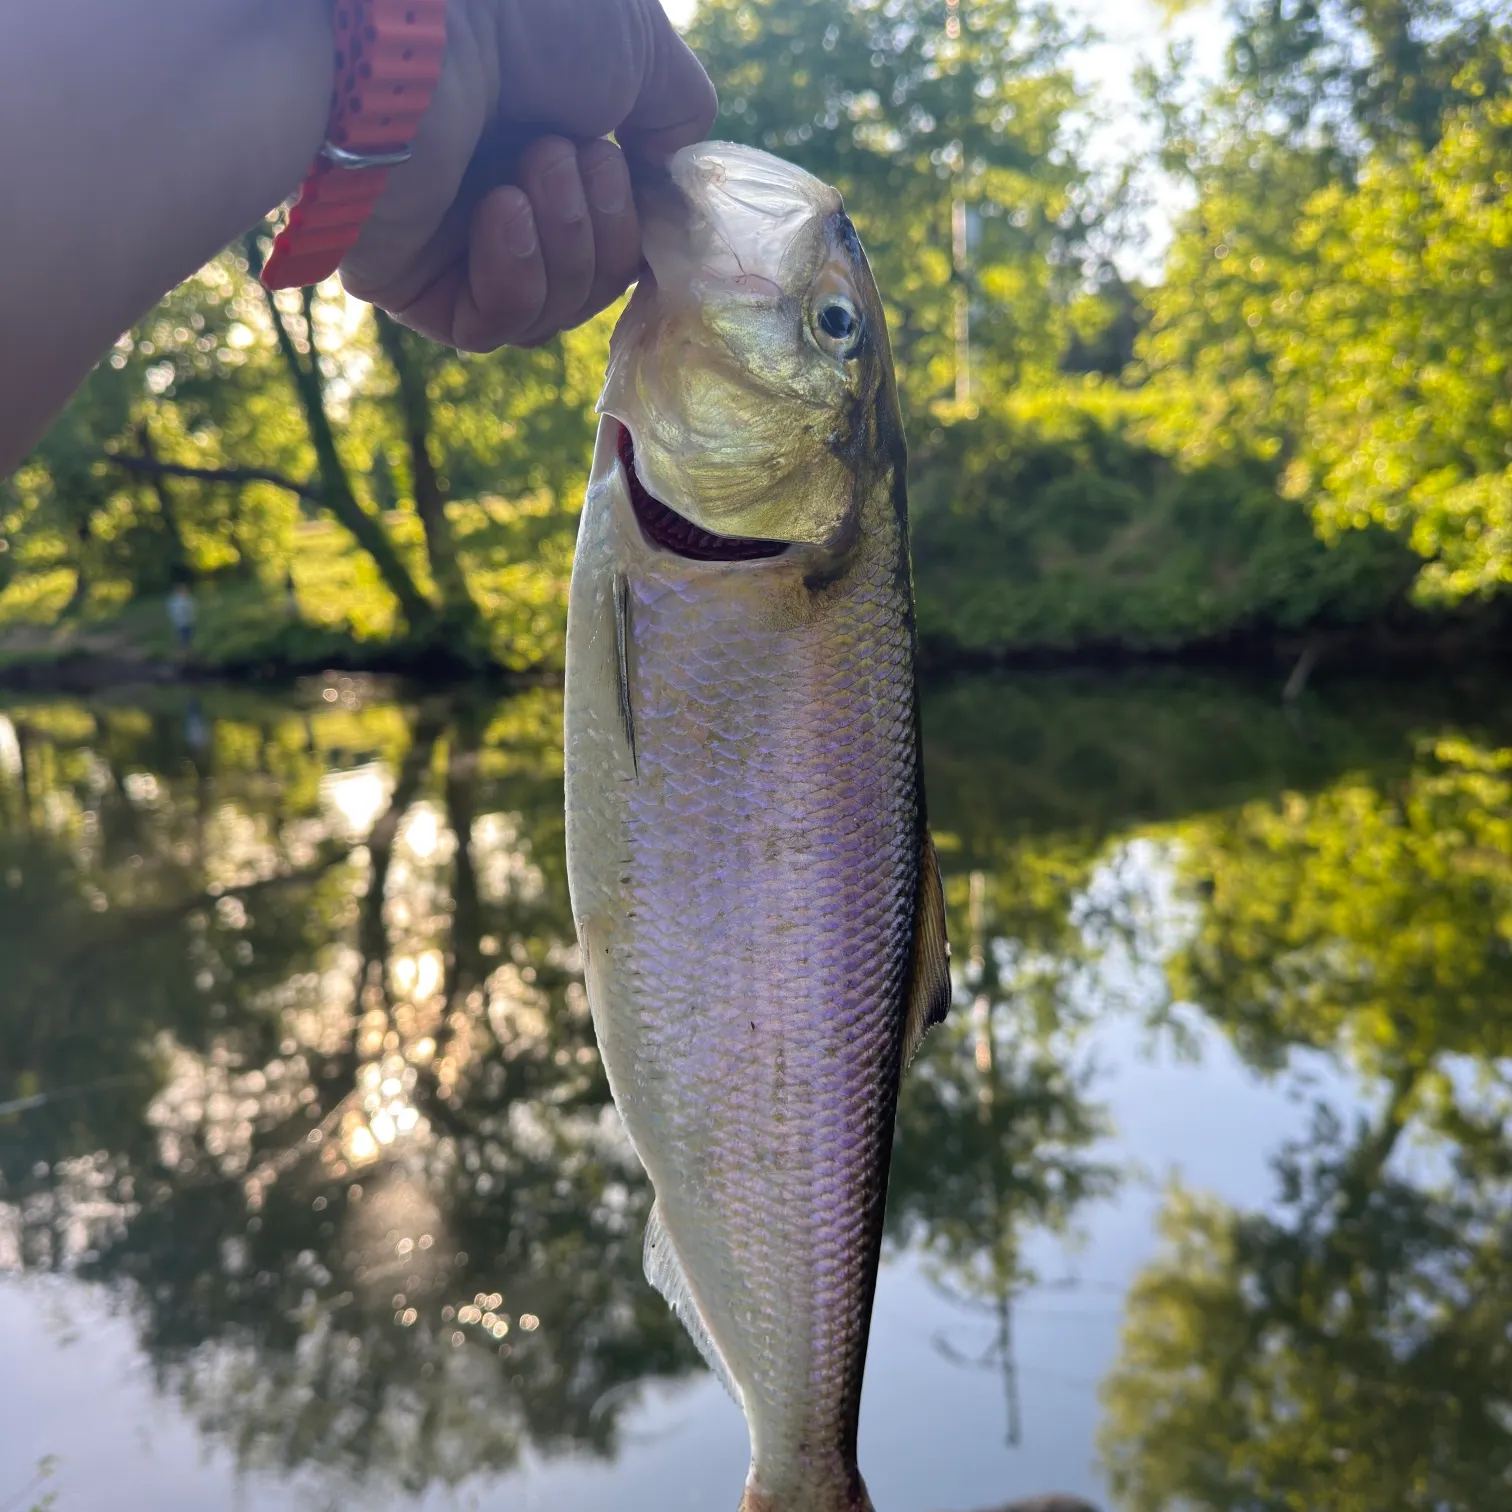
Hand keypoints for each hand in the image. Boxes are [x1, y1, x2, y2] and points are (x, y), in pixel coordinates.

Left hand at [339, 0, 715, 349]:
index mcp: (542, 140)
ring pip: (549, 311)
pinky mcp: (408, 283)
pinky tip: (501, 209)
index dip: (639, 223)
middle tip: (578, 155)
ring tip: (536, 164)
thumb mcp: (641, 47)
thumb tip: (665, 173)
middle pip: (590, 283)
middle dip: (605, 228)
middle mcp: (494, 192)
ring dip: (566, 242)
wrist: (422, 32)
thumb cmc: (529, 16)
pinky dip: (514, 277)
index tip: (646, 177)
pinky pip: (490, 327)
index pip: (611, 235)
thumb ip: (675, 112)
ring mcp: (449, 243)